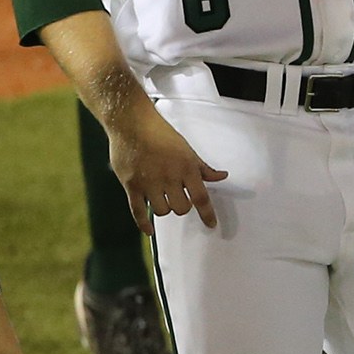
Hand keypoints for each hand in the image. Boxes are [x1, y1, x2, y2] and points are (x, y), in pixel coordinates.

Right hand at [108, 103, 225, 223]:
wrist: (132, 123)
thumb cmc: (160, 133)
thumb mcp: (187, 149)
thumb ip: (203, 168)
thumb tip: (222, 176)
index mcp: (186, 168)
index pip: (201, 197)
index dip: (207, 214)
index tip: (211, 224)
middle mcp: (169, 177)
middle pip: (181, 208)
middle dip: (182, 206)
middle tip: (178, 198)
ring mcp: (149, 182)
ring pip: (162, 211)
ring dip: (164, 208)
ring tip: (161, 198)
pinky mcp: (131, 185)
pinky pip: (138, 211)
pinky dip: (144, 223)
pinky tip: (149, 230)